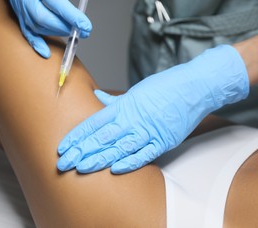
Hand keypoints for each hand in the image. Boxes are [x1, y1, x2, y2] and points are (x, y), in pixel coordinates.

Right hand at [0, 0, 102, 57]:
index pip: (56, 2)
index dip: (71, 15)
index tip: (86, 25)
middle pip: (45, 18)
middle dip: (65, 27)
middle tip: (82, 31)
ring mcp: (20, 7)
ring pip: (37, 26)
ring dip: (56, 32)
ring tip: (71, 33)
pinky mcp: (17, 14)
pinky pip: (26, 32)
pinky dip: (36, 43)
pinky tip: (45, 52)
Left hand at [57, 45, 248, 173]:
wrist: (194, 87)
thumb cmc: (164, 87)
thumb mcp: (136, 91)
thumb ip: (115, 100)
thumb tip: (97, 97)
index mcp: (124, 106)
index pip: (94, 123)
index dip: (77, 136)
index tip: (63, 146)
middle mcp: (133, 118)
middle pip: (102, 137)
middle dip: (81, 151)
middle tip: (64, 163)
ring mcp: (148, 130)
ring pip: (119, 147)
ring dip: (99, 159)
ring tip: (81, 168)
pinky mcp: (164, 140)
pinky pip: (144, 154)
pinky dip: (130, 162)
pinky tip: (114, 169)